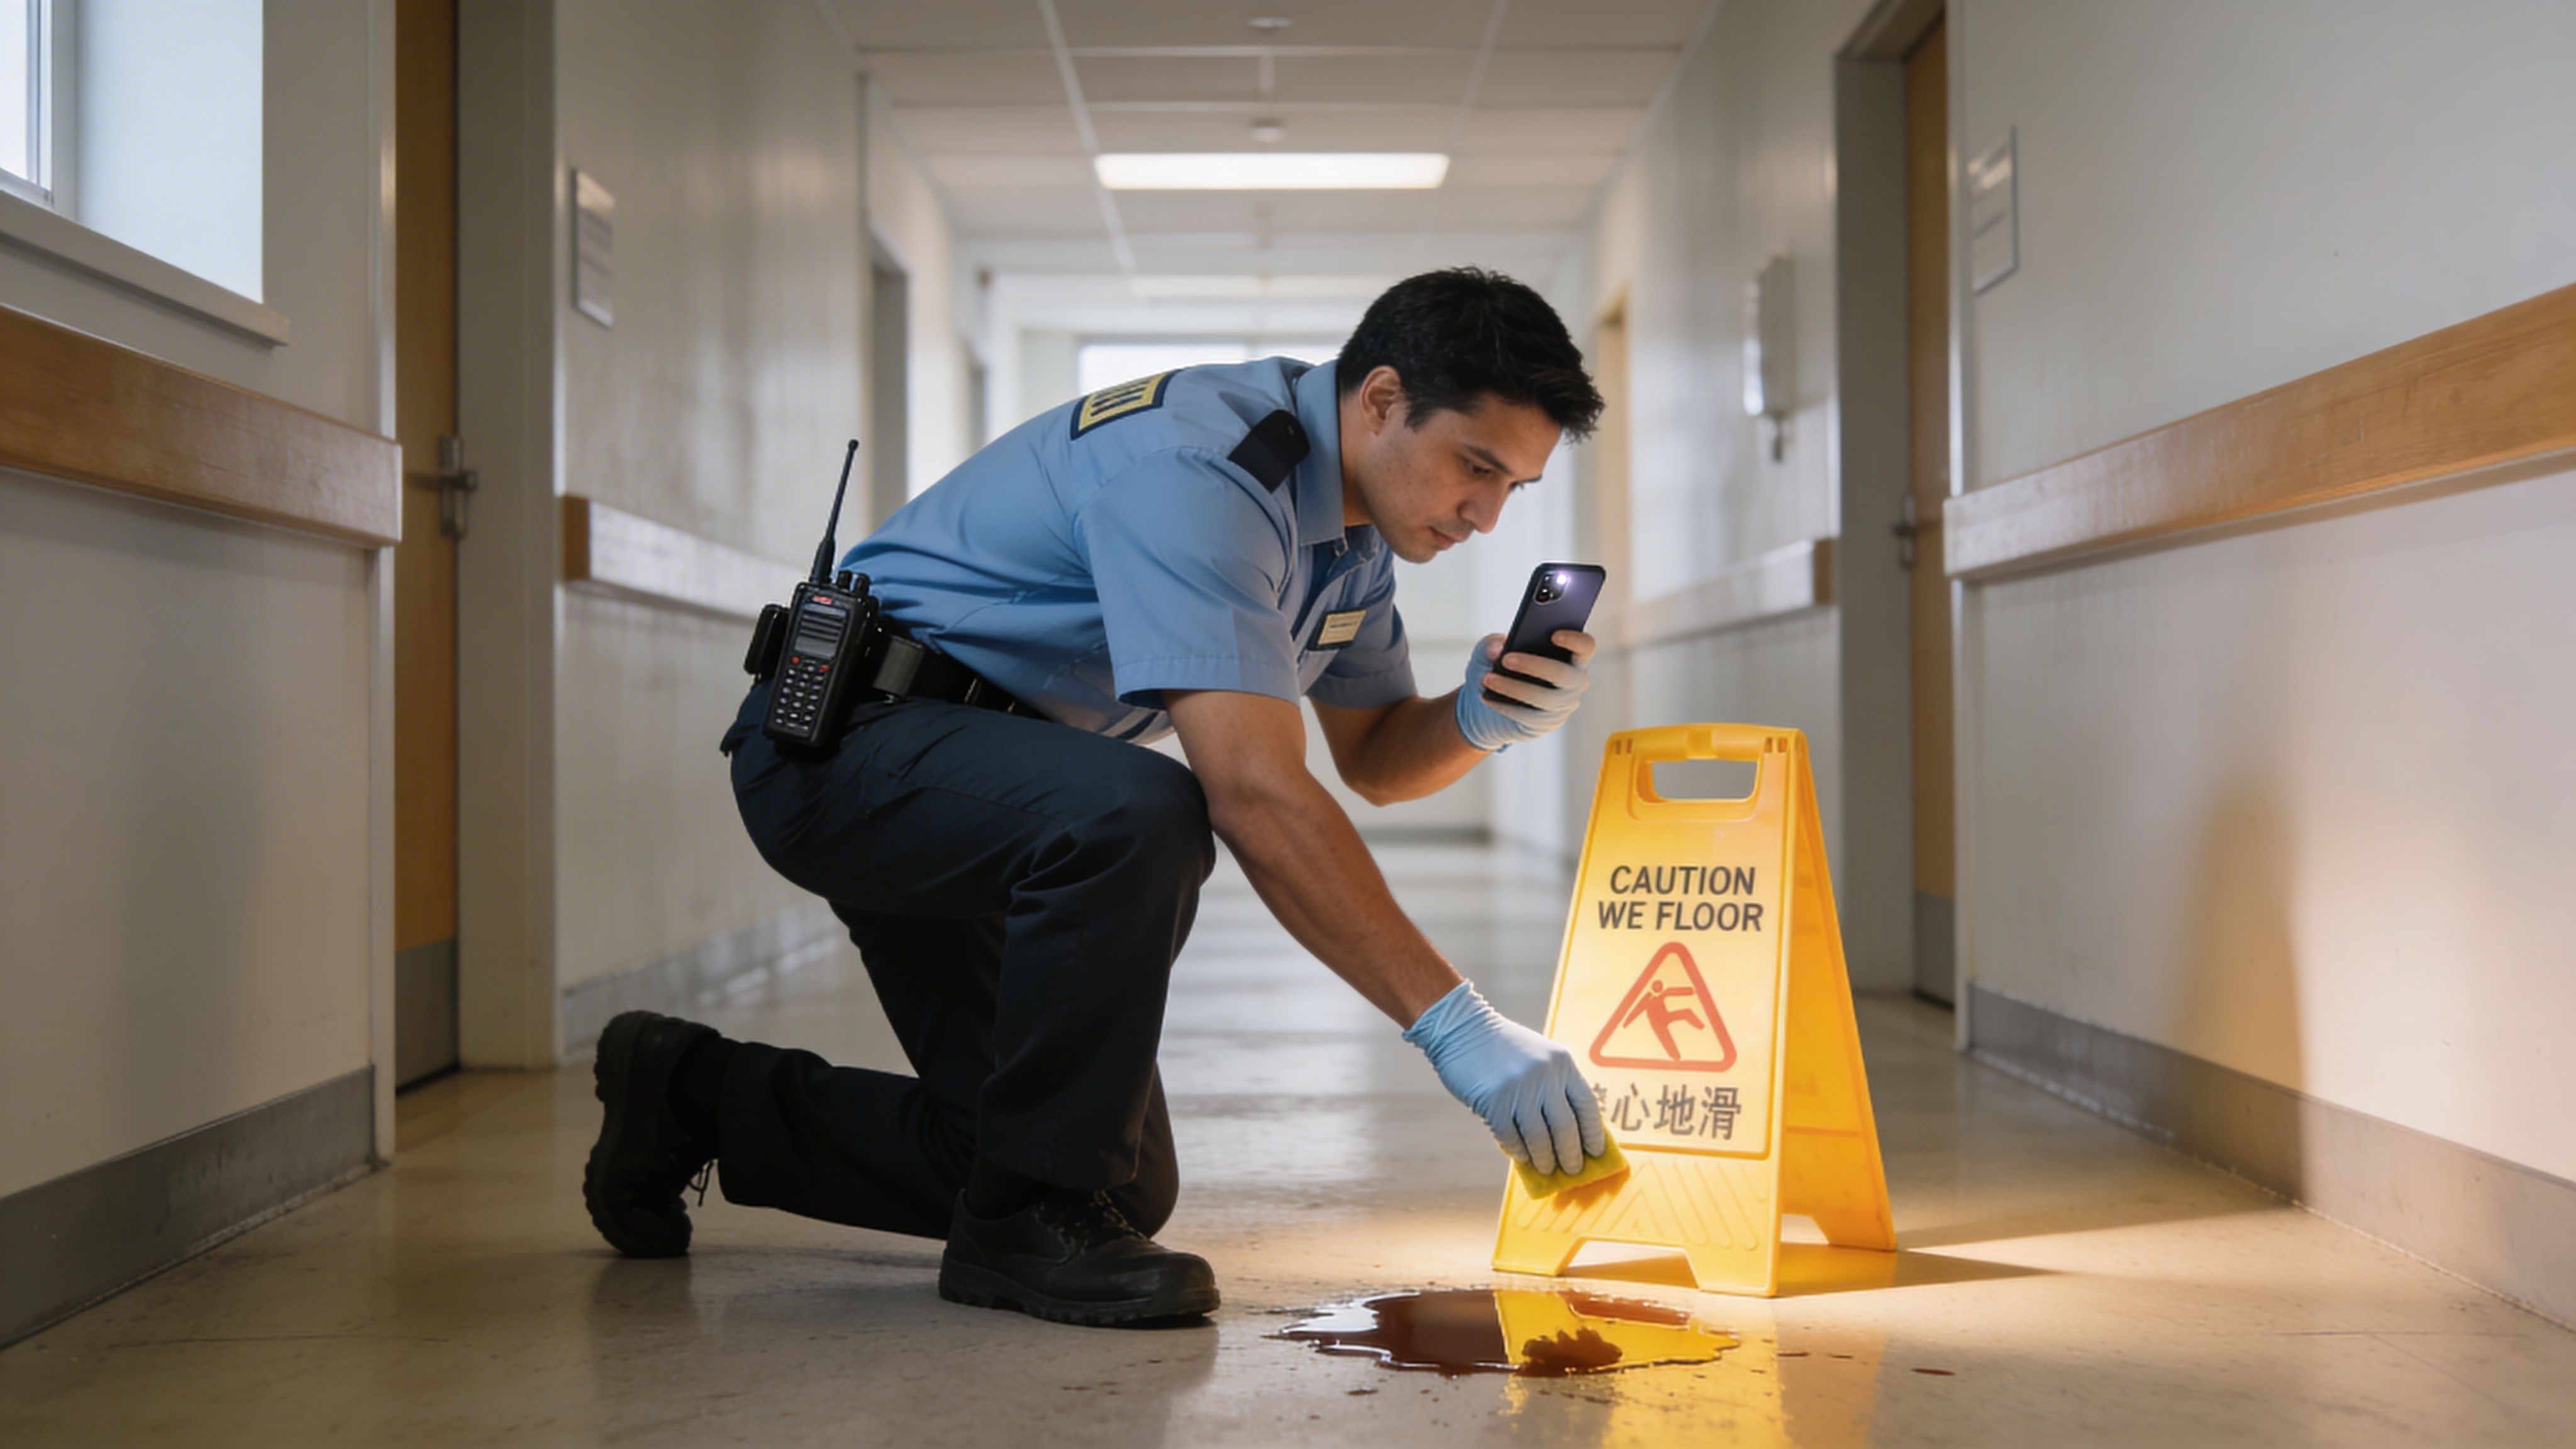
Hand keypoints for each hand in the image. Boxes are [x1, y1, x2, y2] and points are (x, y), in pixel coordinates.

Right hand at [1403, 982, 1606, 1174]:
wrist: (1462, 1029)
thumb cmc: (1504, 1048)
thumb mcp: (1539, 1057)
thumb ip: (1555, 1087)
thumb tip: (1569, 1135)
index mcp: (1562, 1062)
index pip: (1587, 1106)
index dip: (1593, 1133)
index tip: (1596, 1152)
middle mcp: (1544, 1075)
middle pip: (1565, 1127)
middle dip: (1571, 1155)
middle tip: (1573, 1170)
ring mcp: (1519, 1089)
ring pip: (1539, 1138)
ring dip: (1545, 1159)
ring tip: (1547, 1168)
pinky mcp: (1493, 1102)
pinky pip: (1511, 1137)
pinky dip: (1518, 1151)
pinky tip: (1521, 1156)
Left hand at [1454, 630, 1593, 750]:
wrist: (1495, 698)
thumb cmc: (1503, 664)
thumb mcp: (1494, 648)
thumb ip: (1494, 642)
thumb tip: (1496, 649)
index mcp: (1572, 655)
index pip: (1586, 646)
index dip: (1574, 640)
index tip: (1554, 634)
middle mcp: (1575, 681)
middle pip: (1563, 674)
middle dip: (1534, 665)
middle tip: (1506, 659)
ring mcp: (1563, 704)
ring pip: (1544, 698)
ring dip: (1513, 688)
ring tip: (1487, 679)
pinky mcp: (1547, 722)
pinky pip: (1528, 716)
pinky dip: (1505, 705)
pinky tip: (1485, 696)